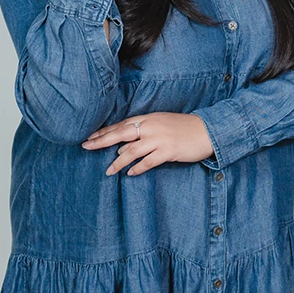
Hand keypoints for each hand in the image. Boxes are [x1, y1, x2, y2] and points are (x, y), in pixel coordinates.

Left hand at [83, 112, 215, 175]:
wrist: (207, 131)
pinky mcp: (168, 151)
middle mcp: (151, 127)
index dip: (104, 131)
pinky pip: (148, 162)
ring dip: (118, 162)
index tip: (89, 137)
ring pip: (131, 151)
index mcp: (149, 118)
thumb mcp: (162, 124)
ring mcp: (160, 139)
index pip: (121, 125)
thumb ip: (143, 131)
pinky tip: (130, 174)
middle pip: (121, 134)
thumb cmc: (184, 128)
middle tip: (86, 147)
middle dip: (102, 141)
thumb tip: (122, 147)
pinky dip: (137, 168)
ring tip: (108, 171)